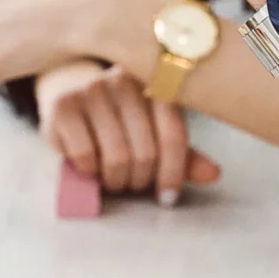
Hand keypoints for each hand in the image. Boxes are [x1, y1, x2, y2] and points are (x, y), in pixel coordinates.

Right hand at [35, 60, 221, 204]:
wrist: (71, 93)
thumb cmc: (120, 118)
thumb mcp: (155, 132)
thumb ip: (183, 154)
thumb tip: (214, 174)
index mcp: (157, 81)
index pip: (173, 135)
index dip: (173, 173)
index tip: (168, 197)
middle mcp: (126, 80)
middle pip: (145, 152)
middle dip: (140, 180)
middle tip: (133, 183)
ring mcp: (93, 88)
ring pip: (117, 157)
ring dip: (116, 181)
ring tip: (114, 178)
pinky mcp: (64, 104)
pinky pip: (85, 156)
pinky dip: (90, 172)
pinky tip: (90, 165)